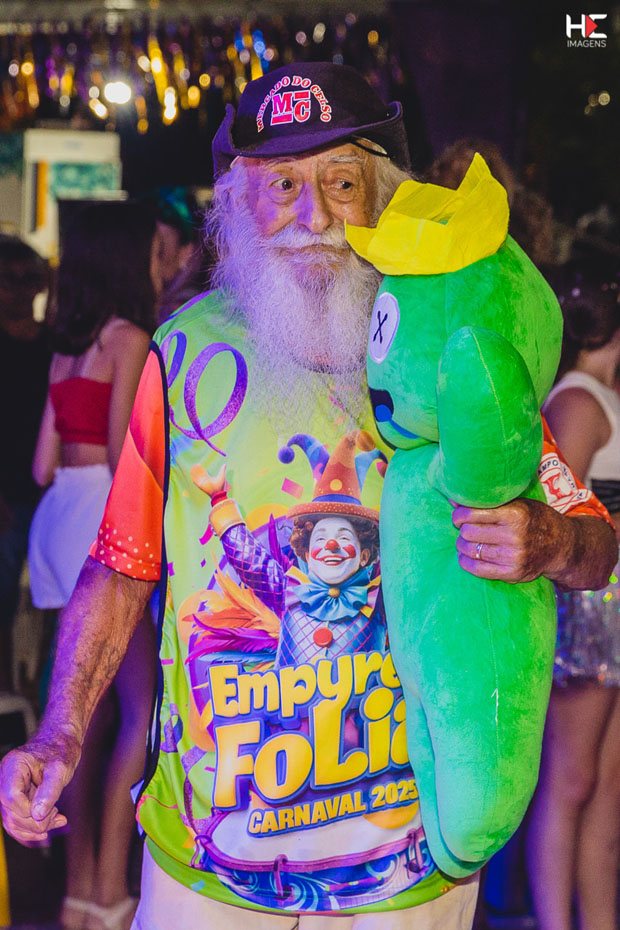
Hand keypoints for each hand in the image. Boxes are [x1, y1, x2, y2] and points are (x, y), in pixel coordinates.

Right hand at [0, 734, 78, 844]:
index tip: (52, 808)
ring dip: (36, 828)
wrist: (60, 744)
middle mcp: (5, 779)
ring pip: (13, 822)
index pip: (11, 798)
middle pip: (11, 814)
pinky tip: (51, 823)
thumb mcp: (61, 768)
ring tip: (57, 819)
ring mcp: (7, 791)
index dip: (30, 810)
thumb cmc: (60, 750)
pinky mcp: (14, 801)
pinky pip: (17, 822)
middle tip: (57, 814)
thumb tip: (38, 815)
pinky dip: (33, 828)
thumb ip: (49, 791)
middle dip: (36, 822)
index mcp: (13, 766)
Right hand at [190, 463, 225, 499]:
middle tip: (194, 464)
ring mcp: (202, 483)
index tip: (198, 464)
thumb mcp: (222, 475)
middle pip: (199, 474)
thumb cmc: (221, 485)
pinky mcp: (200, 486)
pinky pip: (195, 481)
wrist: (218, 492)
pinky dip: (193, 477)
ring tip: (192, 467)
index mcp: (209, 479)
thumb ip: (222, 469)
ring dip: (194, 472)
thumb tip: (225, 464)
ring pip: (197, 477)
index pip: (204, 473)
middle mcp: (205, 481)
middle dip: (196, 470)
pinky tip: (191, 473)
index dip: (201, 469)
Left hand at [452, 497, 567, 583]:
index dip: (459, 515)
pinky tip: (465, 557)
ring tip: (465, 541)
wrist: (562, 545)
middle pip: (469, 533)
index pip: (472, 514)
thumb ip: (489, 502)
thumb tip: (453, 500)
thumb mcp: (518, 503)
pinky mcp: (513, 573)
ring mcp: (514, 557)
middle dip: (462, 530)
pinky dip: (466, 562)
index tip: (459, 516)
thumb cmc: (535, 519)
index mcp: (515, 515)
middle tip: (463, 529)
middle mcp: (515, 536)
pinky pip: (479, 570)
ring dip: (462, 546)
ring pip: (472, 550)